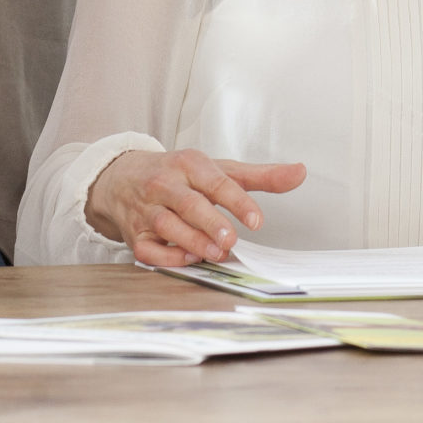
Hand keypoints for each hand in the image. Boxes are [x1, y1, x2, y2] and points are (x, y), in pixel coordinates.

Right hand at [87, 149, 306, 267]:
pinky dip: (167, 257)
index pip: (216, 180)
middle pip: (189, 203)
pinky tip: (188, 259)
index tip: (257, 220)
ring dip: (192, 242)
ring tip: (216, 253)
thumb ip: (261, 176)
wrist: (122, 177)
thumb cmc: (179, 175)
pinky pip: (148, 249)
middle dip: (211, 223)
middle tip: (231, 240)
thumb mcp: (219, 169)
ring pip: (167, 226)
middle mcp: (165, 184)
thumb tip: (300, 172)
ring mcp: (147, 209)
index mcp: (189, 163)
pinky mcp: (135, 234)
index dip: (238, 201)